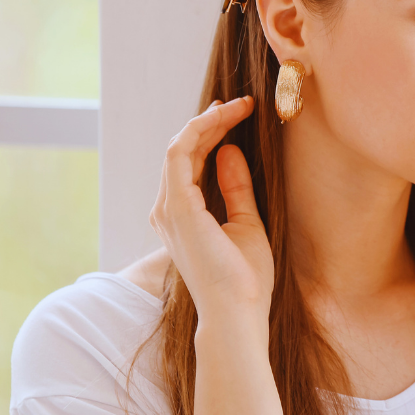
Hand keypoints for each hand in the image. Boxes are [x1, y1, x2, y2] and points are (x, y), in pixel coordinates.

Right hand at [149, 96, 274, 330]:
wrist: (239, 311)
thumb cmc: (244, 278)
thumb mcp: (246, 223)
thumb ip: (235, 188)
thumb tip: (230, 152)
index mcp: (183, 217)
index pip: (191, 164)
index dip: (210, 135)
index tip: (236, 115)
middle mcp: (169, 211)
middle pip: (184, 152)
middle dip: (210, 123)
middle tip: (238, 103)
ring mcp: (170, 209)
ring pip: (180, 147)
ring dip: (208, 122)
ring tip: (238, 107)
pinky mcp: (178, 207)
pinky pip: (181, 154)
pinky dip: (200, 131)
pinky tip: (224, 119)